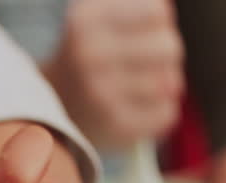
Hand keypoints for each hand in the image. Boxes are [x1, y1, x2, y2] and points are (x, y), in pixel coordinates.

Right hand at [42, 0, 184, 149]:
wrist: (53, 105)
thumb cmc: (90, 53)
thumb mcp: (100, 16)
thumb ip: (137, 6)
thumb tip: (166, 7)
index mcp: (85, 21)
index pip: (157, 13)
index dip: (159, 22)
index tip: (144, 31)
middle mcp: (89, 57)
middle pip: (170, 47)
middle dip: (165, 52)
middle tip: (147, 60)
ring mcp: (101, 96)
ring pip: (172, 83)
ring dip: (164, 83)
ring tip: (140, 83)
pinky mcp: (115, 128)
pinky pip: (167, 113)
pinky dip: (159, 109)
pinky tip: (138, 106)